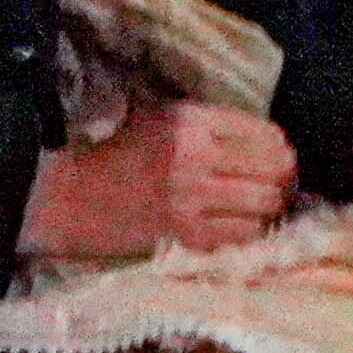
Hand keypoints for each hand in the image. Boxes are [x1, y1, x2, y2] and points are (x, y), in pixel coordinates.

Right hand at [23, 101, 295, 259]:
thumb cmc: (117, 152)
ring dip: (267, 207)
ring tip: (253, 205)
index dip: (278, 149)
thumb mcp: (159, 118)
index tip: (269, 159)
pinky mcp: (189, 233)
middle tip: (270, 185)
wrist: (71, 195)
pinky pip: (246, 234)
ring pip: (267, 204)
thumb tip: (268, 143)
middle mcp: (195, 155)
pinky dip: (247, 230)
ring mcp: (192, 197)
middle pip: (277, 170)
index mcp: (188, 119)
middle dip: (281, 179)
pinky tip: (231, 224)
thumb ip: (210, 124)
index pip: (268, 134)